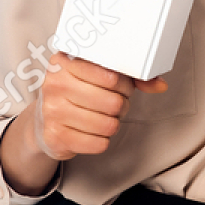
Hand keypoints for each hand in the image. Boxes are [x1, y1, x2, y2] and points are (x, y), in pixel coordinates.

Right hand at [32, 52, 166, 160]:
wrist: (44, 120)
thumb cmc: (77, 92)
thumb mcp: (97, 75)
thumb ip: (130, 77)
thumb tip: (160, 85)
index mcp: (65, 61)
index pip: (112, 76)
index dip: (125, 85)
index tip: (122, 86)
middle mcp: (55, 84)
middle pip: (113, 103)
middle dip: (121, 106)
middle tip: (114, 104)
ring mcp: (52, 111)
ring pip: (108, 125)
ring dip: (113, 124)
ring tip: (104, 117)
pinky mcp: (55, 136)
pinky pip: (98, 143)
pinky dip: (102, 140)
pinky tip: (92, 131)